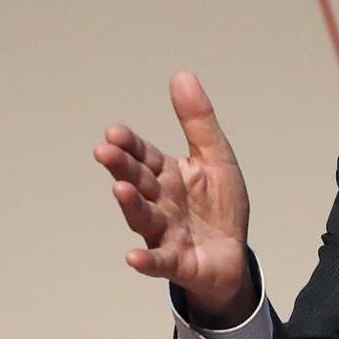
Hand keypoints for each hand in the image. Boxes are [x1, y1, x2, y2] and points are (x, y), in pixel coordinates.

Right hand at [94, 71, 255, 325]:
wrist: (233, 256)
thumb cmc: (218, 206)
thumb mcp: (215, 157)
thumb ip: (197, 121)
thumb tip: (181, 74)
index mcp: (167, 176)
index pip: (143, 156)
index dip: (129, 145)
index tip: (114, 132)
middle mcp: (160, 203)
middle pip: (138, 182)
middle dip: (122, 167)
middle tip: (104, 152)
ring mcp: (165, 234)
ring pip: (145, 218)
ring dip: (131, 204)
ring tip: (119, 189)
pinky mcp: (178, 263)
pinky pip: (160, 261)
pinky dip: (147, 260)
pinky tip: (133, 257)